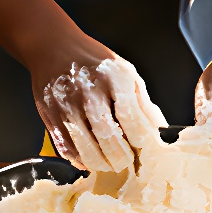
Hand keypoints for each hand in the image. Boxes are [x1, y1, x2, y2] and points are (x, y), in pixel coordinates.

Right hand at [33, 53, 166, 172]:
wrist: (54, 47)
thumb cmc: (95, 62)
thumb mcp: (125, 73)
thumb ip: (143, 103)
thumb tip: (161, 132)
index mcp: (114, 77)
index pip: (131, 118)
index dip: (140, 140)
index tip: (144, 149)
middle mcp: (89, 90)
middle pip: (108, 135)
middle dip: (120, 157)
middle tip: (126, 163)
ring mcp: (67, 104)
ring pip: (85, 147)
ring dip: (100, 163)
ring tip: (108, 165)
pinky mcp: (50, 115)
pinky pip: (66, 147)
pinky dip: (79, 159)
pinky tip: (88, 160)